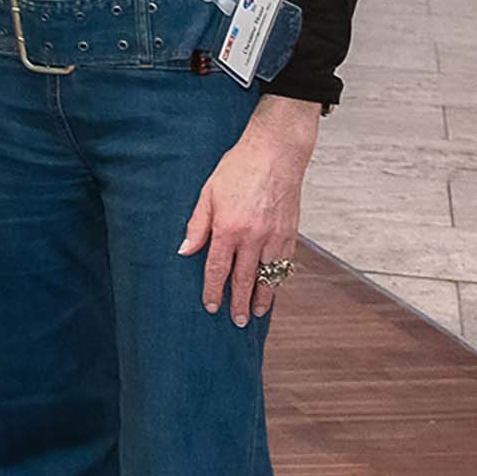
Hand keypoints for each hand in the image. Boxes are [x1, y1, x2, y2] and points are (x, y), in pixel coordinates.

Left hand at [180, 94, 318, 325]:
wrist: (276, 154)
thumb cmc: (238, 169)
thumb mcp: (207, 193)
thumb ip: (197, 224)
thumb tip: (185, 250)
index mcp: (228, 228)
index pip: (217, 268)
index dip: (213, 290)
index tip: (210, 306)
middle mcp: (253, 237)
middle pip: (244, 279)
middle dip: (239, 302)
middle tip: (237, 321)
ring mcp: (275, 237)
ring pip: (268, 276)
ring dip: (262, 297)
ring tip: (256, 312)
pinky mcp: (291, 233)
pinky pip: (284, 263)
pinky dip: (278, 279)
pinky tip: (273, 287)